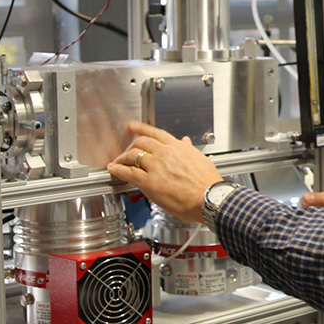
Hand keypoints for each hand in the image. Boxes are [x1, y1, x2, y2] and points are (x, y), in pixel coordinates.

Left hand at [107, 121, 222, 223]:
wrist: (208, 198)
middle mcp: (165, 153)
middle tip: (126, 151)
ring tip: (118, 162)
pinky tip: (114, 170)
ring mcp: (156, 166)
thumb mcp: (200, 159)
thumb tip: (186, 142)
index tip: (133, 126)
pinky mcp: (149, 181)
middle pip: (141, 142)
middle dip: (131, 146)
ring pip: (133, 155)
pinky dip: (118, 170)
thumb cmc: (207, 183)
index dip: (141, 128)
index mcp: (177, 147)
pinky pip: (129, 172)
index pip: (155, 132)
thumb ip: (189, 150)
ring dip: (123, 158)